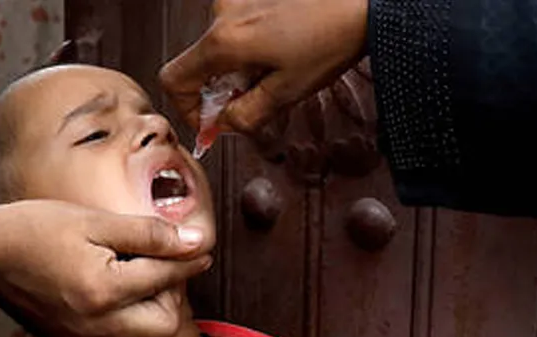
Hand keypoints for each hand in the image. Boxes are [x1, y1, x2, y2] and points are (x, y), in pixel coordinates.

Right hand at [0, 200, 213, 336]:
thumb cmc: (36, 228)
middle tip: (160, 272)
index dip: (189, 257)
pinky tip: (118, 331)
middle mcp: (96, 322)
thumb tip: (195, 240)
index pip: (167, 275)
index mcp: (105, 287)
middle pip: (165, 326)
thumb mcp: (95, 219)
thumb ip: (149, 233)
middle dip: (172, 297)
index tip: (197, 247)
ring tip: (144, 300)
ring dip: (154, 329)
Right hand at [159, 0, 368, 134]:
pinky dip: (252, 43)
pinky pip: (238, 24)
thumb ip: (245, 115)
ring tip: (282, 67)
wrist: (362, 2)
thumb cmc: (332, 38)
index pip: (173, 79)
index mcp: (224, 41)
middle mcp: (223, 13)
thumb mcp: (287, 92)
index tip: (211, 120)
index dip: (187, 108)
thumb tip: (223, 125)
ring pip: (222, 44)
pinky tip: (285, 46)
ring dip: (241, 64)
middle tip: (259, 97)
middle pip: (200, 62)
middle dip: (222, 87)